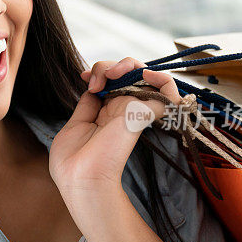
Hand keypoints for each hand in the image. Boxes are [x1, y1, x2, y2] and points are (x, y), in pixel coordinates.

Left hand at [49, 57, 181, 194]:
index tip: (84, 77)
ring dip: (131, 65)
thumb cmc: (73, 160)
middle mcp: (123, 109)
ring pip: (147, 75)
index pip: (113, 82)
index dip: (100, 71)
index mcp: (107, 112)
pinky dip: (162, 79)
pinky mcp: (144, 114)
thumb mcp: (76, 125)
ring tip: (113, 73)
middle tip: (95, 80)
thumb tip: (91, 89)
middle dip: (108, 66)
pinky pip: (168, 91)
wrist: (79, 177)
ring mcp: (134, 110)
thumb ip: (87, 106)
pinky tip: (144, 75)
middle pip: (128, 74)